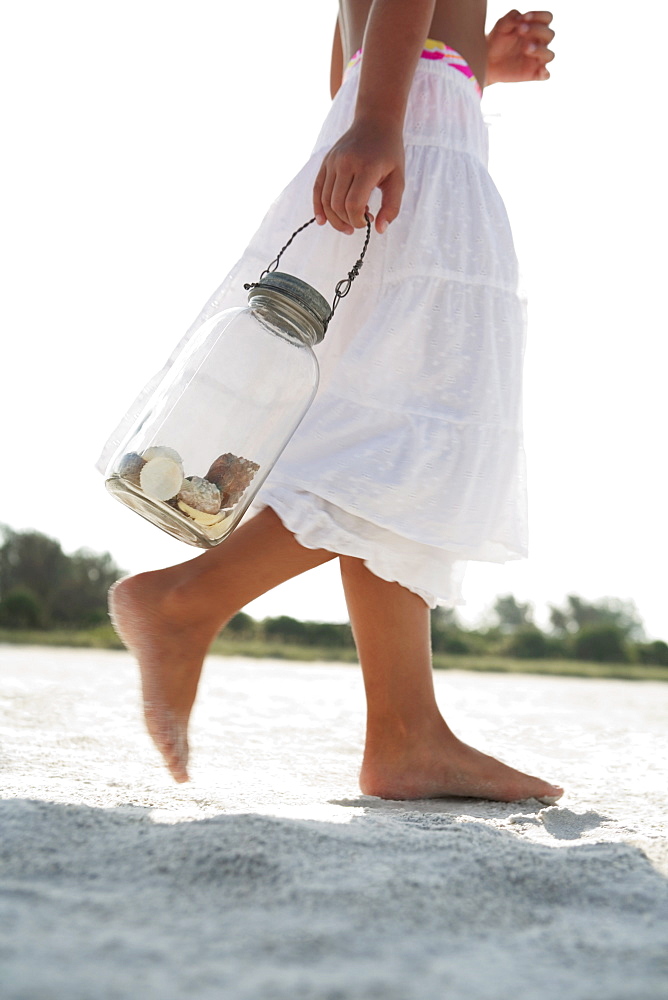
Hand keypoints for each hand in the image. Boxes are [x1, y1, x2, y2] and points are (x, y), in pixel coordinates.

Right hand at [313, 120, 404, 234]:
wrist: (375, 122)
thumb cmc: (389, 153)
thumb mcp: (398, 179)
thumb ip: (392, 206)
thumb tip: (379, 229)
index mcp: (366, 167)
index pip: (353, 204)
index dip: (358, 221)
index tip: (367, 222)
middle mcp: (346, 163)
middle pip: (337, 204)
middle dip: (347, 221)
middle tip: (359, 223)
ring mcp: (333, 161)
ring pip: (325, 200)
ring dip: (334, 218)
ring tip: (346, 224)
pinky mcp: (326, 162)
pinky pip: (317, 189)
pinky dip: (318, 207)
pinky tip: (322, 220)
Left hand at [486, 10, 554, 84]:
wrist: (487, 60)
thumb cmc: (497, 39)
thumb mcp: (502, 25)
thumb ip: (512, 17)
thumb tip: (522, 18)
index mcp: (535, 28)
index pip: (547, 18)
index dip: (539, 16)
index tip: (525, 18)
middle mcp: (540, 43)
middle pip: (550, 34)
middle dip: (536, 30)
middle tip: (520, 30)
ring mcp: (537, 59)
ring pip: (549, 55)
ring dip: (540, 50)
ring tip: (525, 48)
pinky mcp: (533, 73)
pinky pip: (545, 75)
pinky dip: (545, 73)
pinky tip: (540, 70)